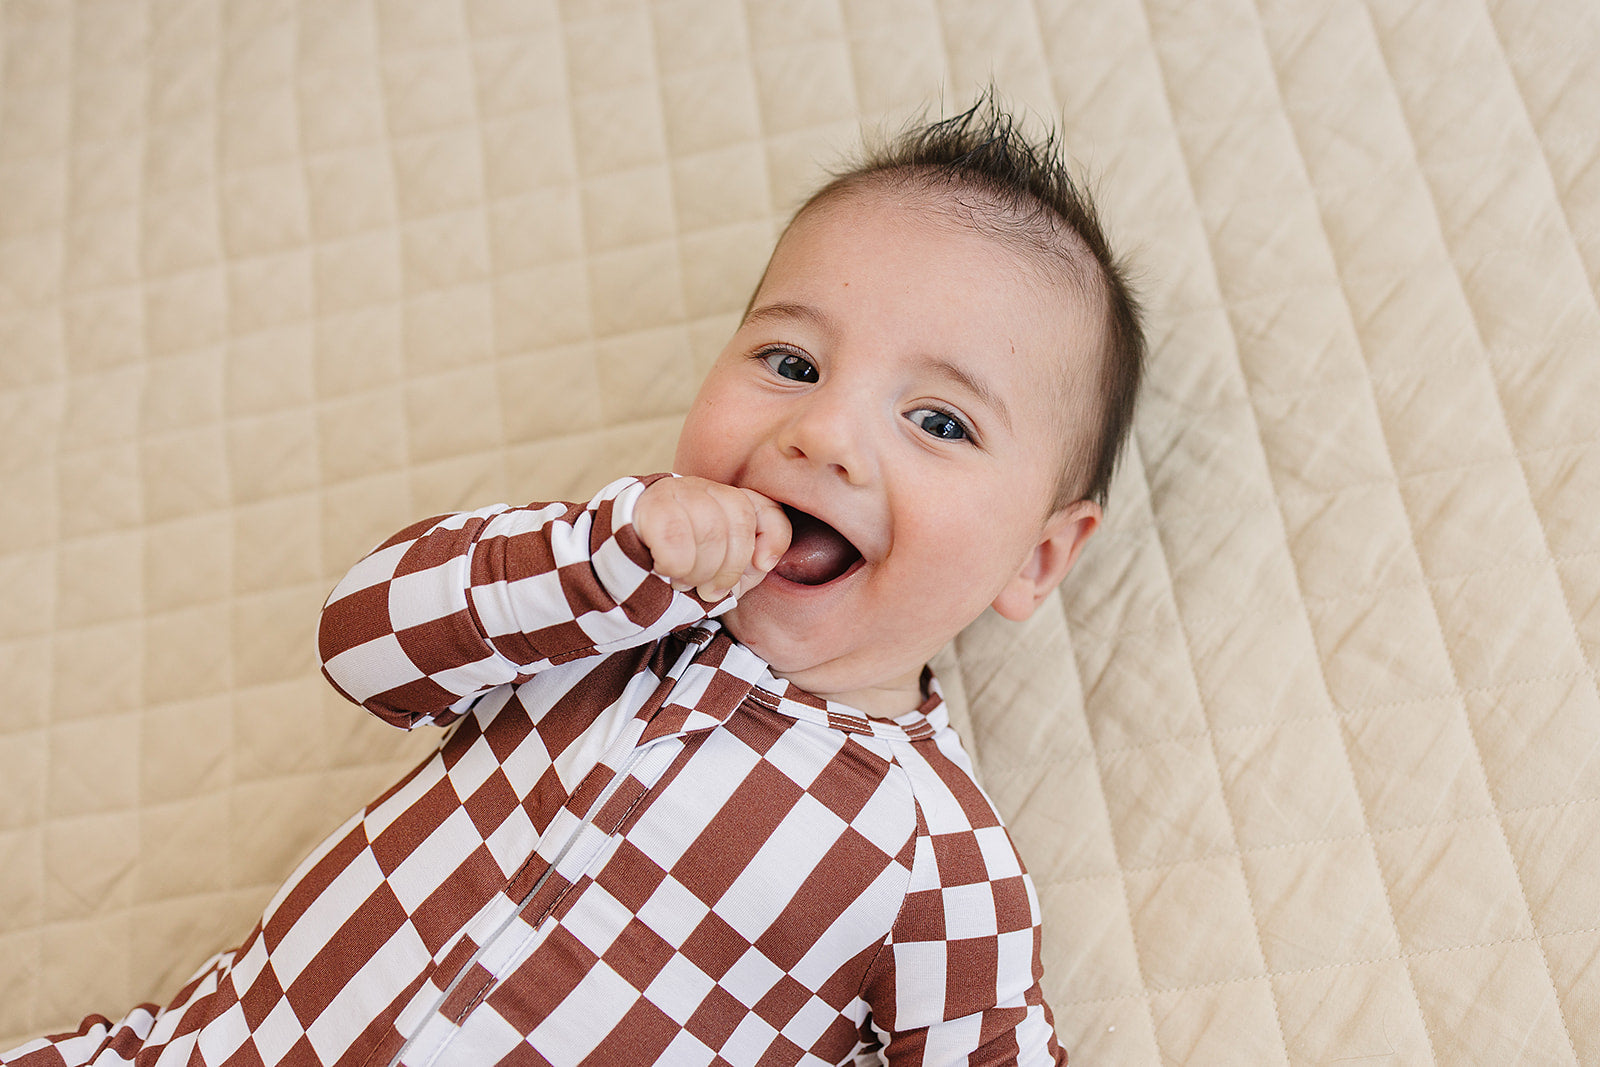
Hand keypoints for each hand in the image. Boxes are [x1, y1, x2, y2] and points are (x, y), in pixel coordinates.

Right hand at [633, 477, 790, 600]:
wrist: (619, 560)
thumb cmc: (676, 567)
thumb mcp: (719, 569)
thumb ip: (747, 566)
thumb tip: (763, 562)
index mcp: (728, 502)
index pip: (767, 510)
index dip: (774, 539)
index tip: (762, 565)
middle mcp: (705, 489)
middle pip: (739, 520)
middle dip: (729, 567)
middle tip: (709, 589)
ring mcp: (677, 492)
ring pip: (709, 529)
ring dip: (699, 570)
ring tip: (684, 581)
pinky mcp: (649, 506)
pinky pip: (675, 539)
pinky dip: (674, 565)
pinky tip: (663, 568)